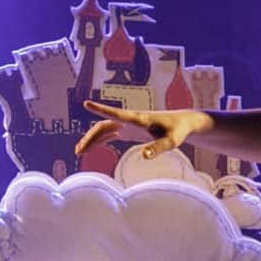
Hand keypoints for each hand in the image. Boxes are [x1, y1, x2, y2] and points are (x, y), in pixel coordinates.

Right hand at [76, 100, 212, 161]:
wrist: (182, 123)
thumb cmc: (178, 131)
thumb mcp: (171, 141)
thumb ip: (158, 148)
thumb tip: (144, 157)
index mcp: (139, 119)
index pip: (117, 114)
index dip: (101, 109)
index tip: (87, 103)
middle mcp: (130, 119)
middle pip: (104, 125)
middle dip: (90, 137)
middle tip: (78, 150)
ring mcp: (128, 124)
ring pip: (104, 129)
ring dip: (91, 139)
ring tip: (79, 152)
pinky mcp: (129, 130)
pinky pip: (109, 134)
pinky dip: (99, 141)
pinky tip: (90, 149)